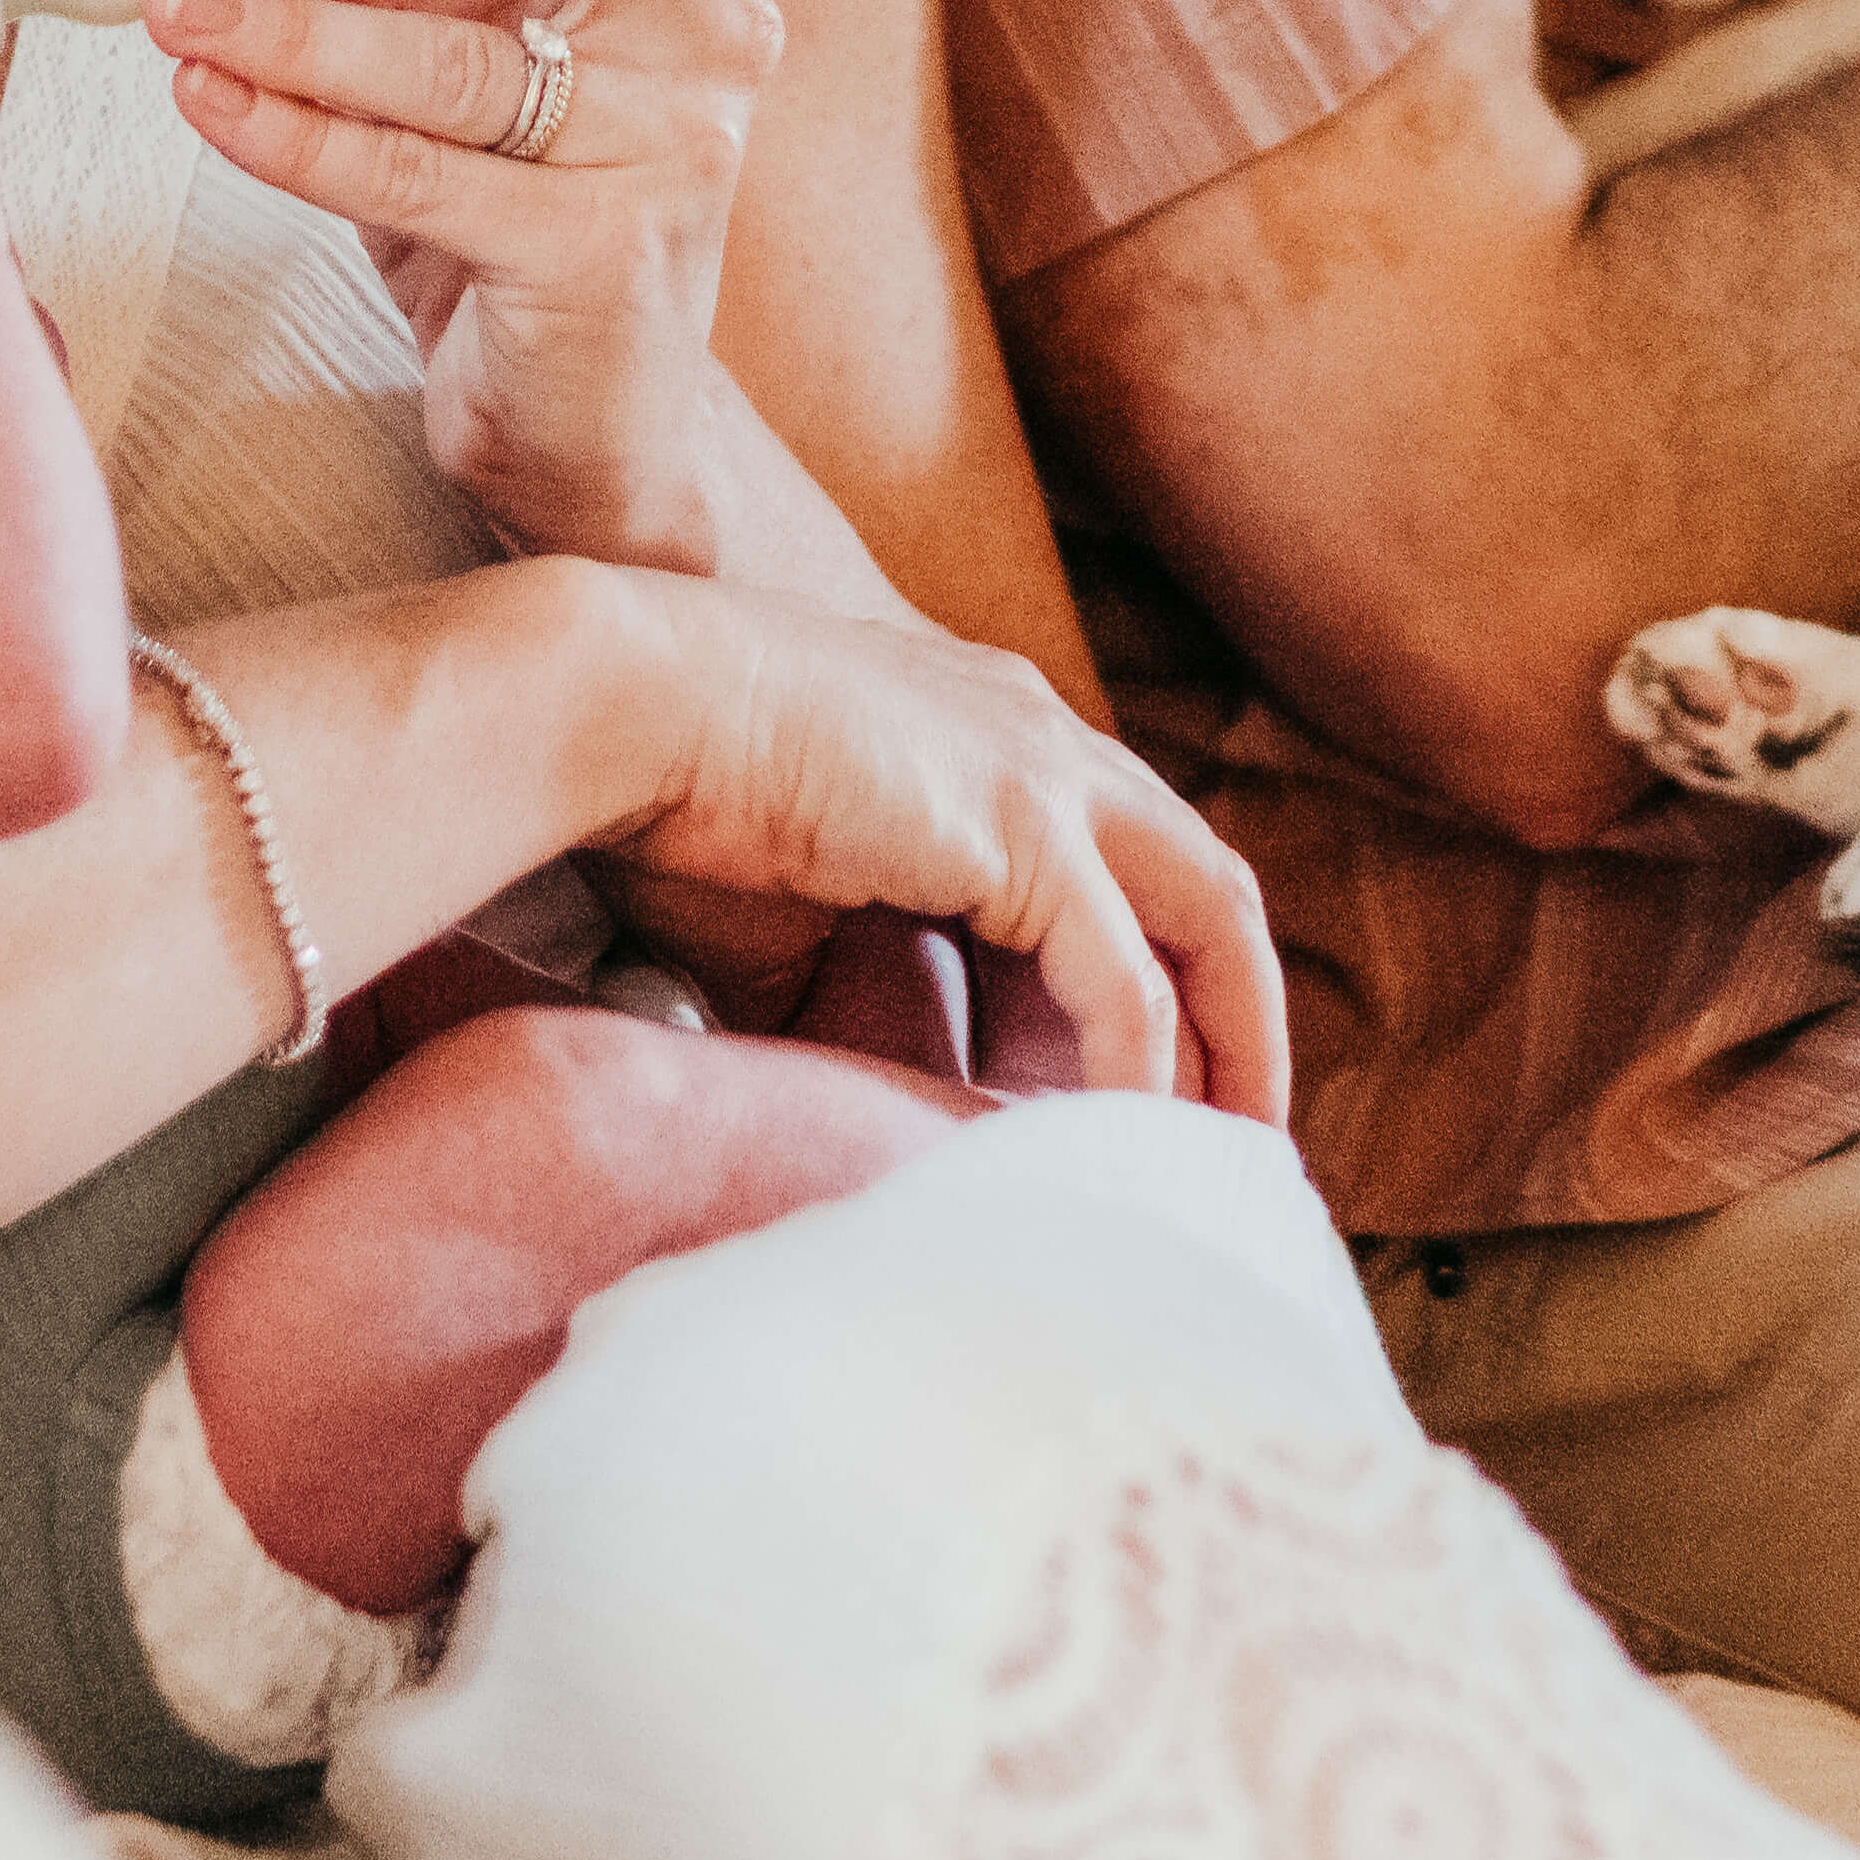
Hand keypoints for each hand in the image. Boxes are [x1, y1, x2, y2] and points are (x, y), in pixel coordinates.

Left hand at [147, 0, 790, 582]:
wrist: (588, 435)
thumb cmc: (522, 209)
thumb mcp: (462, 53)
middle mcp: (714, 28)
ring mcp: (672, 149)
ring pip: (460, 61)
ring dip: (291, 27)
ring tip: (174, 1)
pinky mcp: (600, 260)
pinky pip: (416, 180)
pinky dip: (293, 139)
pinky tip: (205, 104)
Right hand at [566, 565, 1295, 1127]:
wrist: (619, 702)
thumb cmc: (672, 797)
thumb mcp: (799, 905)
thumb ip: (865, 983)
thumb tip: (875, 1109)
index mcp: (1000, 735)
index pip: (1134, 864)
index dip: (1166, 974)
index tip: (1168, 1081)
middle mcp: (1046, 735)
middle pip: (1208, 887)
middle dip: (1239, 1015)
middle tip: (1240, 1134)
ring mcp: (1046, 771)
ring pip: (1207, 920)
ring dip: (1225, 1048)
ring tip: (1220, 1158)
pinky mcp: (1022, 828)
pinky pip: (1124, 985)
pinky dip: (1139, 1074)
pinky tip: (1128, 1145)